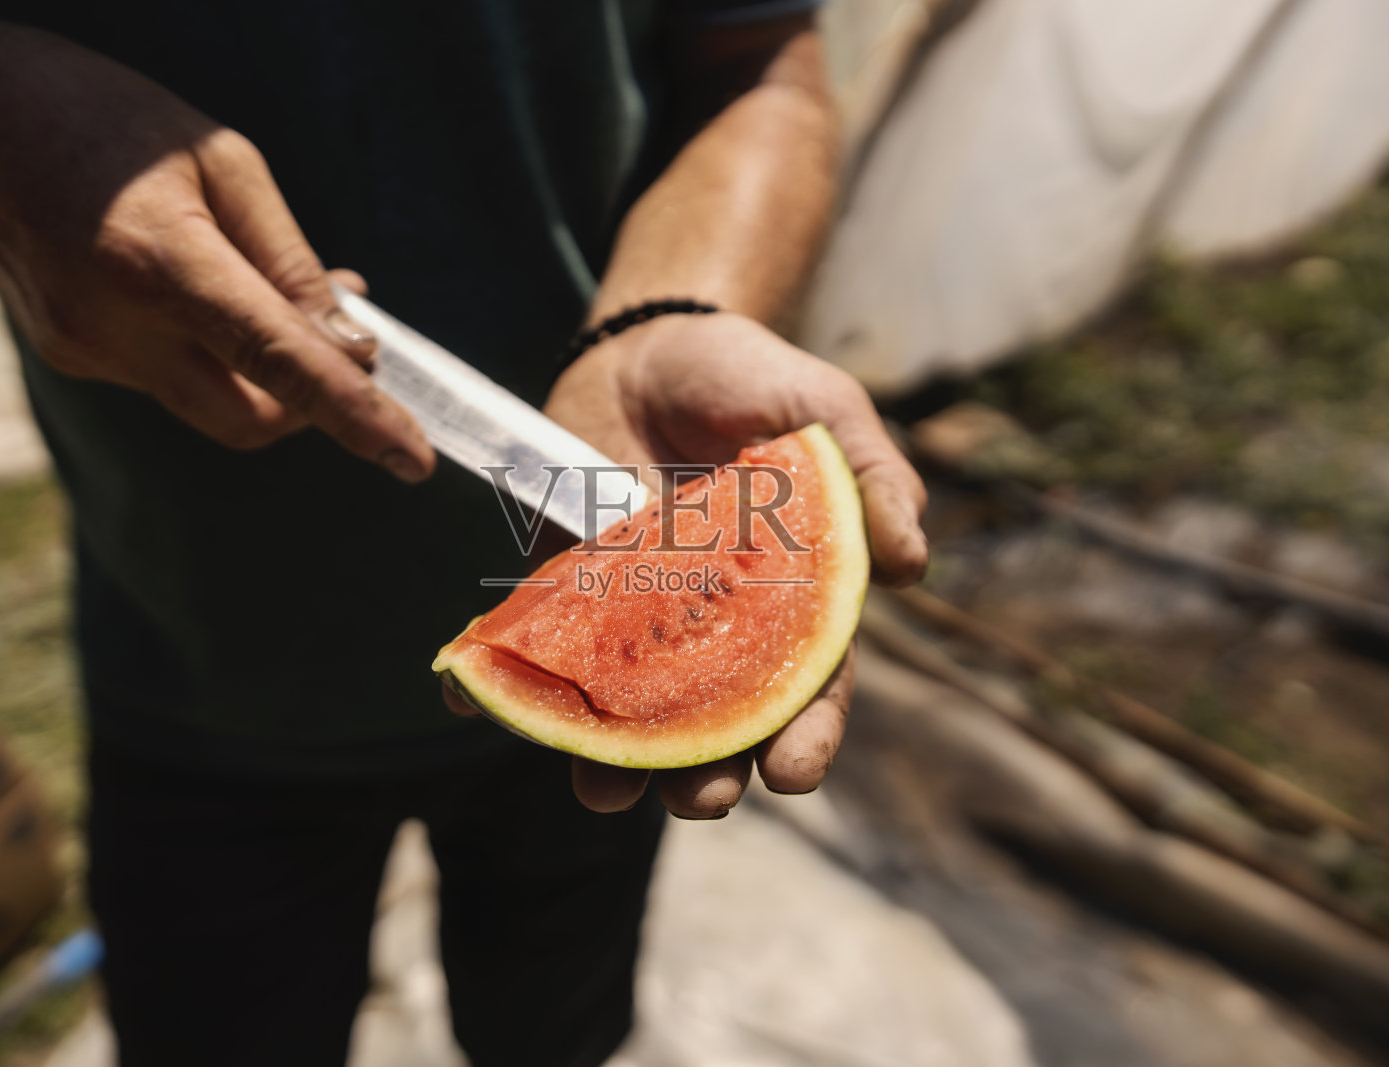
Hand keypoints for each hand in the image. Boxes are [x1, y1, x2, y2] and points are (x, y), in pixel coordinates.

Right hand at [0, 11, 432, 477]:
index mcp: (160, 260)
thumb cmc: (107, 124)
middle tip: (353, 345)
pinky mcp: (73, 357)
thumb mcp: (221, 160)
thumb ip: (289, 262)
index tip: (413, 458)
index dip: (354, 417)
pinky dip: (216, 355)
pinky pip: (171, 378)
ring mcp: (87, 352)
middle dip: (314, 405)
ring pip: (213, 403)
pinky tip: (214, 293)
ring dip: (267, 373)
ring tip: (278, 292)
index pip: (280, 364)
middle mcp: (115, 325)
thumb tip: (351, 344)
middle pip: (250, 418)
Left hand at [543, 312, 926, 816]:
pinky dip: (504, 684)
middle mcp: (711, 628)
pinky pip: (534, 650)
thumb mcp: (824, 409)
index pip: (805, 685)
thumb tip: (913, 565)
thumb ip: (871, 475)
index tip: (796, 776)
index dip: (806, 735)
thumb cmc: (750, 378)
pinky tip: (475, 708)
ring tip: (600, 792)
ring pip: (626, 711)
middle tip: (698, 800)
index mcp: (787, 601)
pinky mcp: (564, 594)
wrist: (643, 345)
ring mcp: (633, 618)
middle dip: (708, 772)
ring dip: (613, 761)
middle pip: (716, 724)